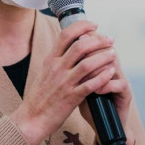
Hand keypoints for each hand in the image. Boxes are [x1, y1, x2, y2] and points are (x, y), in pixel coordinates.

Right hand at [11, 20, 116, 144]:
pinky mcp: (71, 97)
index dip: (82, 27)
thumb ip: (57, 59)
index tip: (94, 25)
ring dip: (103, 57)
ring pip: (88, 64)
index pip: (66, 35)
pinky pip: (91, 84)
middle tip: (110, 39)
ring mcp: (64, 83)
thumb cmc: (39, 97)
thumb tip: (69, 46)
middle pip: (80, 46)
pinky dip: (103, 77)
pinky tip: (111, 72)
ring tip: (113, 54)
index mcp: (50, 60)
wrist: (31, 119)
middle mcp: (57, 68)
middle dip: (98, 40)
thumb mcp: (44, 72)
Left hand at [77, 38, 134, 144]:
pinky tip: (97, 91)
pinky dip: (106, 85)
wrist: (104, 126)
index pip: (98, 44)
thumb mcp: (79, 86)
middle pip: (106, 50)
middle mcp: (114, 69)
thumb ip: (74, 71)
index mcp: (103, 64)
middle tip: (79, 59)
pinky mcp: (126, 94)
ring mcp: (121, 80)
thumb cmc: (89, 104)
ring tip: (85, 78)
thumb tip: (60, 55)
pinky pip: (119, 84)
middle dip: (91, 53)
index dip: (88, 39)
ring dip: (97, 70)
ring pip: (113, 65)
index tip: (75, 41)